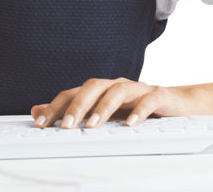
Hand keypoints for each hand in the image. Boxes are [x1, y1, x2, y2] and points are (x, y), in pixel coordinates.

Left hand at [30, 78, 197, 129]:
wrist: (175, 104)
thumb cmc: (135, 108)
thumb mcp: (101, 113)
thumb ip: (71, 112)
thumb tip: (37, 111)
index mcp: (100, 90)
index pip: (73, 93)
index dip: (55, 107)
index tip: (40, 123)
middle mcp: (115, 85)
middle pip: (93, 87)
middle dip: (77, 106)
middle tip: (66, 126)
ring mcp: (136, 89)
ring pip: (117, 91)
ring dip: (103, 108)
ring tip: (93, 126)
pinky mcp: (157, 95)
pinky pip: (147, 101)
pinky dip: (138, 111)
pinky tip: (130, 124)